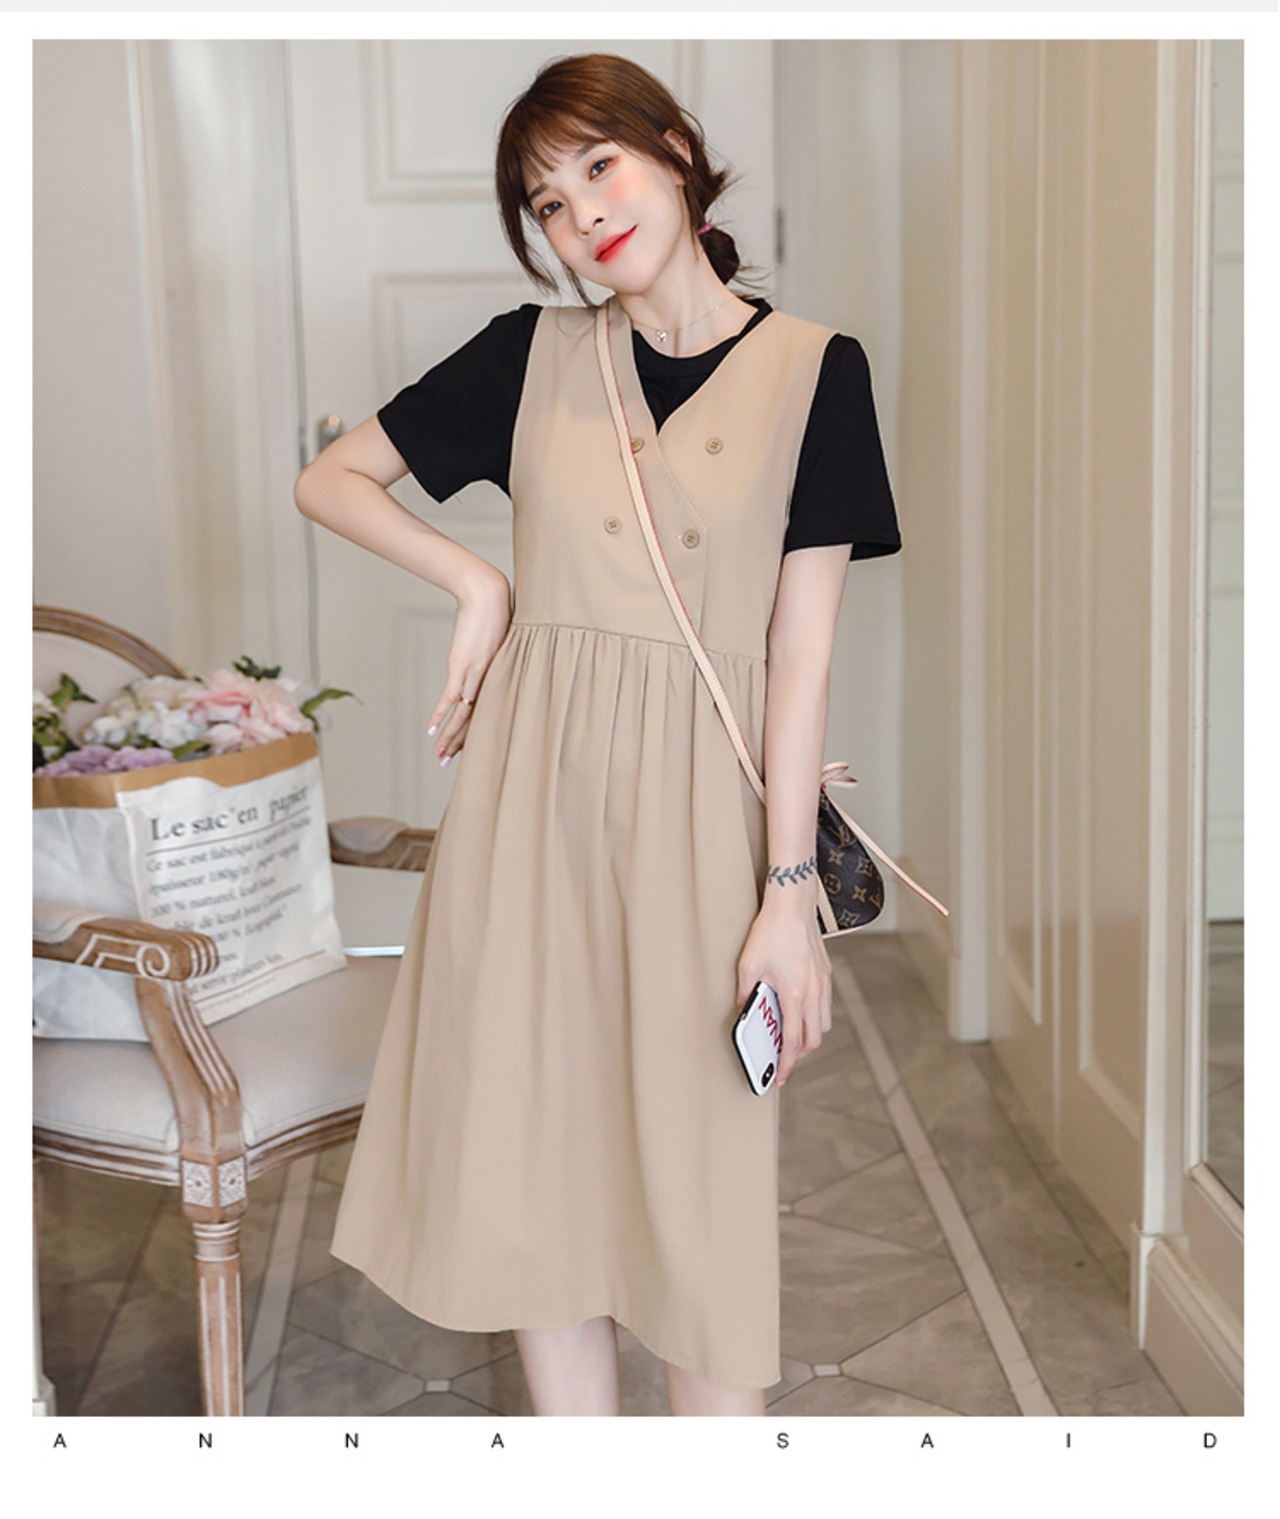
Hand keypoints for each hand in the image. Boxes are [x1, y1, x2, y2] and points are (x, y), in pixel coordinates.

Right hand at [428, 567, 511, 763]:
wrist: (488, 593)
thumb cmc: (496, 612)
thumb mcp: (499, 639)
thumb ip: (495, 654)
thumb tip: (490, 658)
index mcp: (500, 676)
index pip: (487, 713)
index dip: (474, 734)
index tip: (465, 750)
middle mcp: (490, 679)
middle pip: (474, 720)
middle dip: (459, 744)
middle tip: (447, 764)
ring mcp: (475, 674)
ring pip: (463, 714)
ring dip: (449, 737)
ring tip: (439, 756)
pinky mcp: (462, 664)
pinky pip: (450, 697)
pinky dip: (441, 715)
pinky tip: (432, 730)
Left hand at [736, 897, 832, 1088]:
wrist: (792, 905)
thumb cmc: (771, 932)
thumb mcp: (748, 965)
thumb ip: (747, 993)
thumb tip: (745, 1011)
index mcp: (795, 994)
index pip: (793, 1041)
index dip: (787, 1063)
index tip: (781, 1077)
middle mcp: (814, 992)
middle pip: (813, 1038)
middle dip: (799, 1054)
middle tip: (782, 1058)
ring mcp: (823, 982)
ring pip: (822, 1023)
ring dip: (809, 1036)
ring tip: (790, 1037)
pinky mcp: (825, 972)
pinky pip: (824, 1005)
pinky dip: (814, 1016)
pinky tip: (799, 1011)